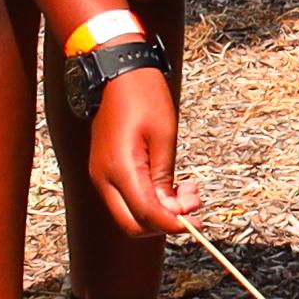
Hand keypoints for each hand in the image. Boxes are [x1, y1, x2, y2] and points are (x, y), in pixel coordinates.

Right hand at [82, 63, 191, 241]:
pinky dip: (150, 199)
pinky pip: (127, 198)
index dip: (172, 224)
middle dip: (165, 222)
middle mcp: (104, 178)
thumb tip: (171, 210)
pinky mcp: (106, 170)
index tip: (196, 222)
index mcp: (119, 169)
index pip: (145, 214)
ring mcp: (102, 175)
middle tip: (193, 206)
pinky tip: (171, 185)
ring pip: (130, 213)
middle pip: (132, 224)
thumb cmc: (143, 97)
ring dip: (160, 211)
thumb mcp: (164, 136)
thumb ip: (165, 177)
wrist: (118, 73)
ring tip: (187, 191)